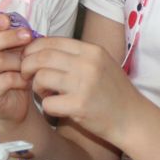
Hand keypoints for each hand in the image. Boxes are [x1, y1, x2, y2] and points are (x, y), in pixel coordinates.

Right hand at [0, 15, 36, 124]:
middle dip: (6, 37)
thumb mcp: (12, 49)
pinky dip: (21, 77)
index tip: (6, 19)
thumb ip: (13, 36)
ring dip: (19, 60)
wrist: (14, 101)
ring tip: (30, 63)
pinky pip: (6, 80)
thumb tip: (22, 25)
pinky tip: (27, 79)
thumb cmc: (12, 70)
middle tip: (27, 35)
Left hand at [22, 36, 142, 146]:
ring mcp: (84, 84)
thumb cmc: (113, 92)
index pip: (52, 41)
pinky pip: (48, 103)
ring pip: (41, 77)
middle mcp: (88, 63)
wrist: (132, 119)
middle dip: (27, 66)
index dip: (33, 49)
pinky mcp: (79, 106)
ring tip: (46, 93)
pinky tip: (57, 107)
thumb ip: (77, 55)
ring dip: (37, 86)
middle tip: (26, 76)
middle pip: (42, 57)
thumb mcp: (101, 64)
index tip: (28, 58)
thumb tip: (42, 48)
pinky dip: (47, 107)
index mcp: (92, 50)